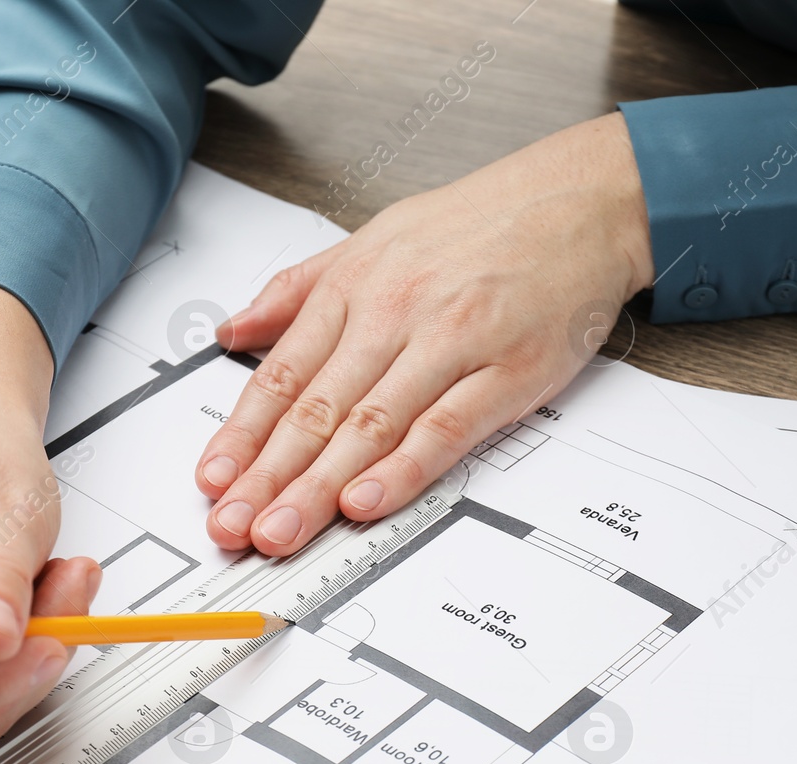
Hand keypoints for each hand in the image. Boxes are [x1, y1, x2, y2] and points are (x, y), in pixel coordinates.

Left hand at [196, 112, 652, 554]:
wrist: (583, 200)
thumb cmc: (485, 224)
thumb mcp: (375, 238)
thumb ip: (300, 289)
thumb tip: (234, 330)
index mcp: (356, 285)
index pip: (282, 374)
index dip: (242, 434)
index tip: (213, 480)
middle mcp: (394, 312)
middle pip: (315, 409)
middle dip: (267, 476)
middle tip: (233, 526)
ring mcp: (450, 342)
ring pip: (369, 425)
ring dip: (318, 486)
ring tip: (281, 530)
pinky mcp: (507, 371)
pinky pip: (445, 427)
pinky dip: (403, 468)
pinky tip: (366, 501)